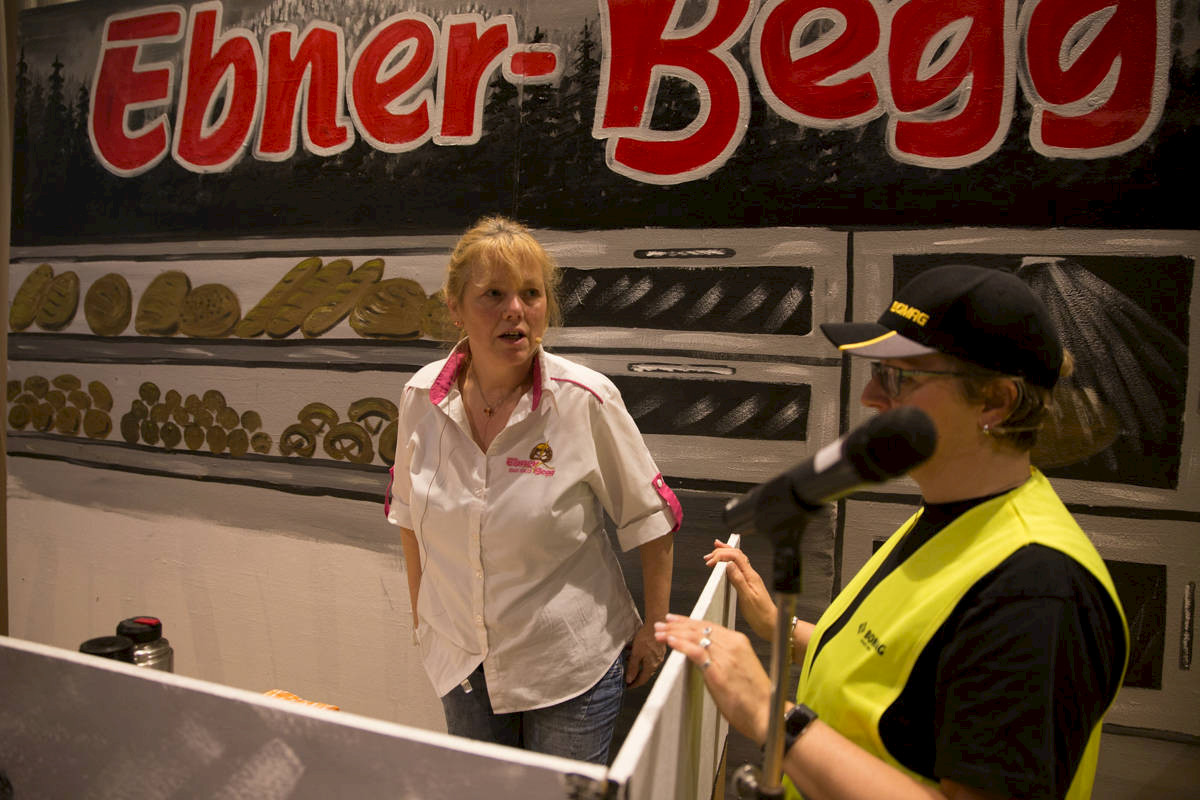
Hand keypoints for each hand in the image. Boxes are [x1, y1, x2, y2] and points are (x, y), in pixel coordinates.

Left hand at [626, 620, 666, 687]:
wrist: (656, 623)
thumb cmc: (646, 638)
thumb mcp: (636, 653)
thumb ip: (633, 667)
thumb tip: (630, 680)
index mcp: (651, 665)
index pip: (642, 680)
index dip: (634, 684)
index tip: (628, 687)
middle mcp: (656, 662)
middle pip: (645, 672)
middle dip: (636, 675)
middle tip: (628, 677)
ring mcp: (658, 655)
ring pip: (646, 663)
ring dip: (637, 664)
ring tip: (628, 661)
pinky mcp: (658, 648)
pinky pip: (648, 656)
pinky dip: (641, 657)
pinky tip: (635, 651)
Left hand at [655, 614, 772, 744]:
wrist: (766, 713)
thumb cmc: (754, 697)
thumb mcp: (739, 669)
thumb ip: (723, 659)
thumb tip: (703, 656)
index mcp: (739, 642)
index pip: (709, 626)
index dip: (688, 622)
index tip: (674, 620)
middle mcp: (733, 645)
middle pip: (699, 628)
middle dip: (677, 625)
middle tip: (661, 624)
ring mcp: (726, 657)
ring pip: (695, 637)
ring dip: (673, 633)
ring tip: (659, 633)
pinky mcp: (718, 671)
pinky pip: (695, 651)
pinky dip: (680, 644)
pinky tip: (669, 642)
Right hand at [704, 539, 777, 639]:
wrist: (771, 624)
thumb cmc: (761, 615)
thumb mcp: (747, 598)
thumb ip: (738, 580)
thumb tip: (728, 564)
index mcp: (751, 576)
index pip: (735, 557)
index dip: (721, 556)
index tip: (710, 562)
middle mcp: (751, 575)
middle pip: (736, 555)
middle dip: (722, 551)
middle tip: (709, 555)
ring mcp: (750, 579)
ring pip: (737, 560)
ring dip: (726, 554)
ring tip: (716, 549)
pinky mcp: (748, 585)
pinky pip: (738, 568)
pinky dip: (730, 563)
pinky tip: (726, 564)